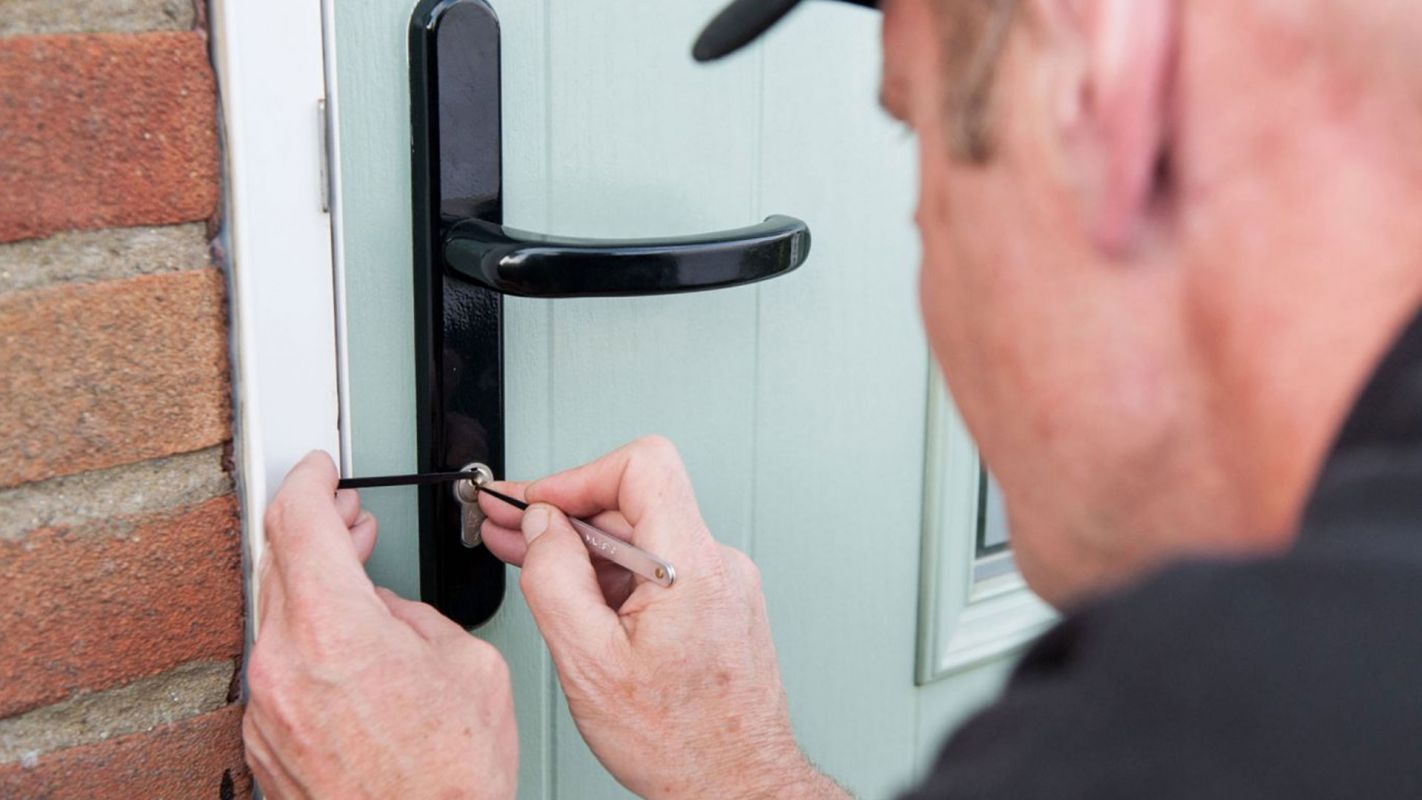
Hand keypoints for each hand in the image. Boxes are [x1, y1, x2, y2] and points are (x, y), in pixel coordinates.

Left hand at [244, 452, 516, 798]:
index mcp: (335, 629)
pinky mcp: (265, 740)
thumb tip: (389, 609)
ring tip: (353, 577)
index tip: (319, 468)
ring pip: (277, 615)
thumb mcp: (467, 664)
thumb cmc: (451, 777)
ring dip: (312, 584)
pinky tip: (345, 646)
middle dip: (315, 527)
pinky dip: (307, 638)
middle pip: (280, 562)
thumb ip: (415, 616)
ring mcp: (267, 707)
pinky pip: (280, 666)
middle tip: (346, 515)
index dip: (309, 480)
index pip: (298, 520)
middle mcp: (285, 665)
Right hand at [478, 437, 844, 799]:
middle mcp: (717, 565)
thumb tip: (541, 526)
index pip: (643, 466)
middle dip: (563, 510)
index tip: (537, 502)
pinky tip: (570, 588)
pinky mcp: (717, 606)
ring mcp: (721, 585)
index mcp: (691, 566)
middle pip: (633, 501)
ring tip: (524, 553)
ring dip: (581, 544)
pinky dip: (609, 572)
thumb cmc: (680, 743)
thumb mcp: (590, 663)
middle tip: (507, 524)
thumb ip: (556, 581)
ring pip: (642, 536)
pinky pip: (657, 567)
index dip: (579, 475)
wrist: (737, 786)